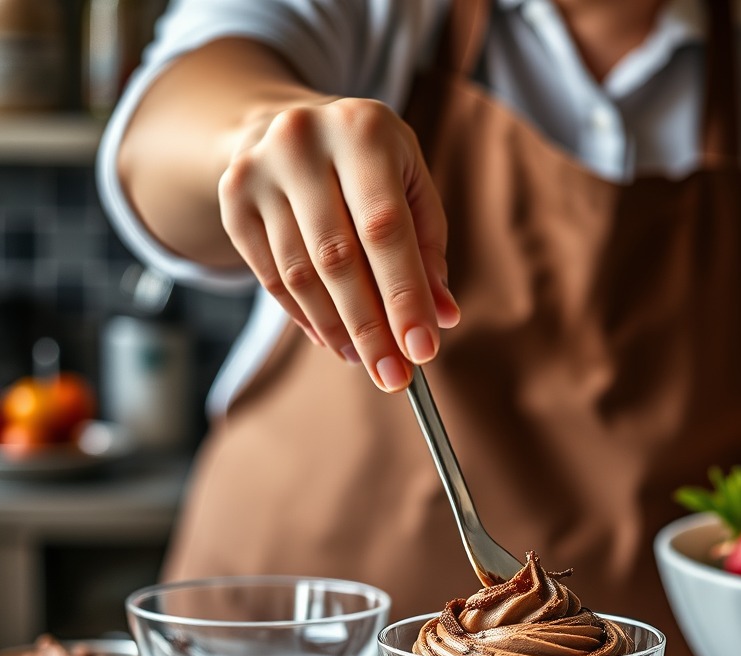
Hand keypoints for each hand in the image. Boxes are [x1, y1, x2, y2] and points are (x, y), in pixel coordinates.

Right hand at [218, 97, 459, 390]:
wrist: (291, 126)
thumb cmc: (369, 167)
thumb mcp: (410, 188)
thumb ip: (428, 250)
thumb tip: (441, 317)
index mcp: (363, 131)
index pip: (386, 230)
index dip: (404, 295)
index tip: (422, 351)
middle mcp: (303, 141)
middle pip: (337, 258)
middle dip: (370, 328)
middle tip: (394, 377)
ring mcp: (258, 169)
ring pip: (300, 274)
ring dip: (337, 330)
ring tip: (366, 362)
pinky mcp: (232, 200)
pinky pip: (271, 277)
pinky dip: (305, 318)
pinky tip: (333, 341)